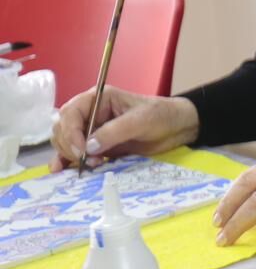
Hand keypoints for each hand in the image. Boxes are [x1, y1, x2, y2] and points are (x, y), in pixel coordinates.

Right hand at [50, 86, 199, 170]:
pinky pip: (77, 152)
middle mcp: (90, 113)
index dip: (71, 132)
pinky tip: (63, 170)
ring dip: (70, 155)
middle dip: (70, 145)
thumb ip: (114, 132)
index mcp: (98, 99)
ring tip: (89, 165)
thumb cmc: (161, 115)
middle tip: (86, 160)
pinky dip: (69, 160)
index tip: (81, 150)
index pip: (71, 113)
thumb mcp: (140, 120)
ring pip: (66, 141)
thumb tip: (89, 147)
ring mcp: (93, 130)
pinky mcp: (98, 146)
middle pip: (63, 128)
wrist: (178, 127)